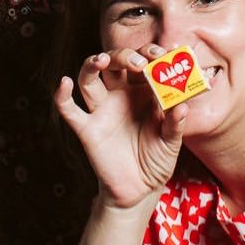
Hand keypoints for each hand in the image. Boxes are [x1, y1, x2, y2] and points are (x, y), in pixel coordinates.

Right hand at [54, 47, 183, 210]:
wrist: (139, 190)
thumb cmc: (156, 160)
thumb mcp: (171, 142)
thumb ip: (175, 124)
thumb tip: (182, 107)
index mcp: (142, 92)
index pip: (143, 63)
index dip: (150, 54)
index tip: (162, 54)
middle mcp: (119, 95)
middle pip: (114, 63)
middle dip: (125, 56)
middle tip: (140, 62)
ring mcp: (101, 110)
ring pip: (89, 78)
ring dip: (92, 64)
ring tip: (102, 60)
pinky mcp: (87, 129)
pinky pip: (70, 110)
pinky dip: (62, 96)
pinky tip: (64, 83)